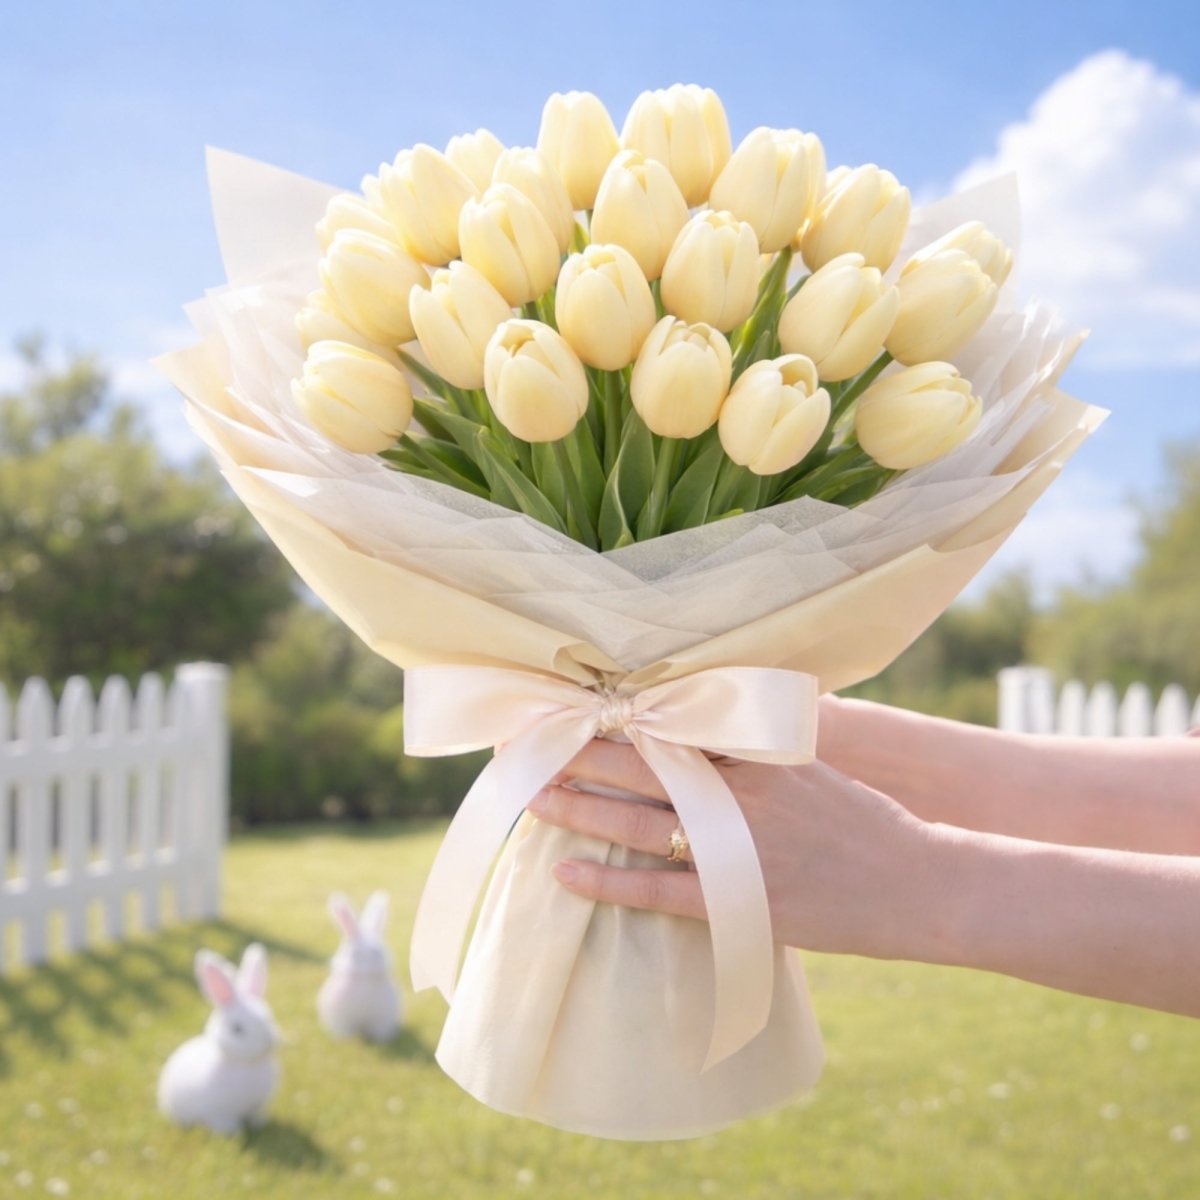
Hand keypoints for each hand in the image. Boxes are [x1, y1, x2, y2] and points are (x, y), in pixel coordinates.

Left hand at [528, 738, 946, 960]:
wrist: (921, 884)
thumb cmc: (868, 823)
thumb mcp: (814, 764)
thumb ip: (759, 743)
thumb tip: (714, 713)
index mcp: (758, 754)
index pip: (671, 723)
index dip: (616, 714)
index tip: (570, 702)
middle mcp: (740, 794)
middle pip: (642, 766)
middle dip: (581, 752)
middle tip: (528, 743)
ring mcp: (737, 848)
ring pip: (638, 823)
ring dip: (580, 809)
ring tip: (532, 797)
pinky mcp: (738, 902)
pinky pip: (657, 891)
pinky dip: (609, 883)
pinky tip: (567, 873)